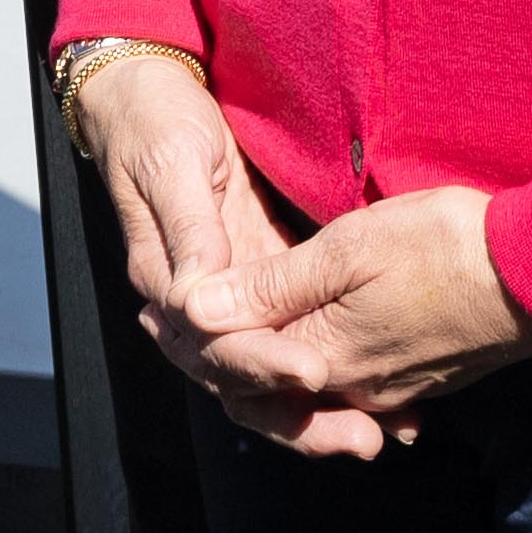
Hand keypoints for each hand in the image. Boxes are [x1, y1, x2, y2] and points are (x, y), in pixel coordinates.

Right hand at [68, 54, 355, 451]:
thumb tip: (198, 295)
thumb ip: (189, 228)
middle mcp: (198, 304)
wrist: (151, 95)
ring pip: (271, 372)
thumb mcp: (171, 163)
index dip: (263, 361)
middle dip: (301, 415)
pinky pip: (293, 335)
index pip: (216, 342)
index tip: (312, 373)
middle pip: (245, 379)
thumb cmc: (155, 122)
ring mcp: (231, 296)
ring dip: (320, 410)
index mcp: (168, 282)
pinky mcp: (262, 278)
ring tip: (380, 435)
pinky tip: (377, 395)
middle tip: (361, 437)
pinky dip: (328, 371)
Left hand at [195, 185, 531, 444]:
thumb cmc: (446, 249)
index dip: (193, 337)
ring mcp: (390, 391)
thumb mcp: (348, 251)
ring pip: (307, 392)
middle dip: (221, 361)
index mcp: (322, 358)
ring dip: (265, 371)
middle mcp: (350, 390)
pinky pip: (351, 390)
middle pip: (266, 390)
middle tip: (175, 334)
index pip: (235, 364)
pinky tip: (310, 359)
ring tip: (230, 339)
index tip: (155, 313)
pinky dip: (315, 377)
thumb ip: (271, 285)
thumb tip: (196, 308)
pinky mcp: (422, 381)